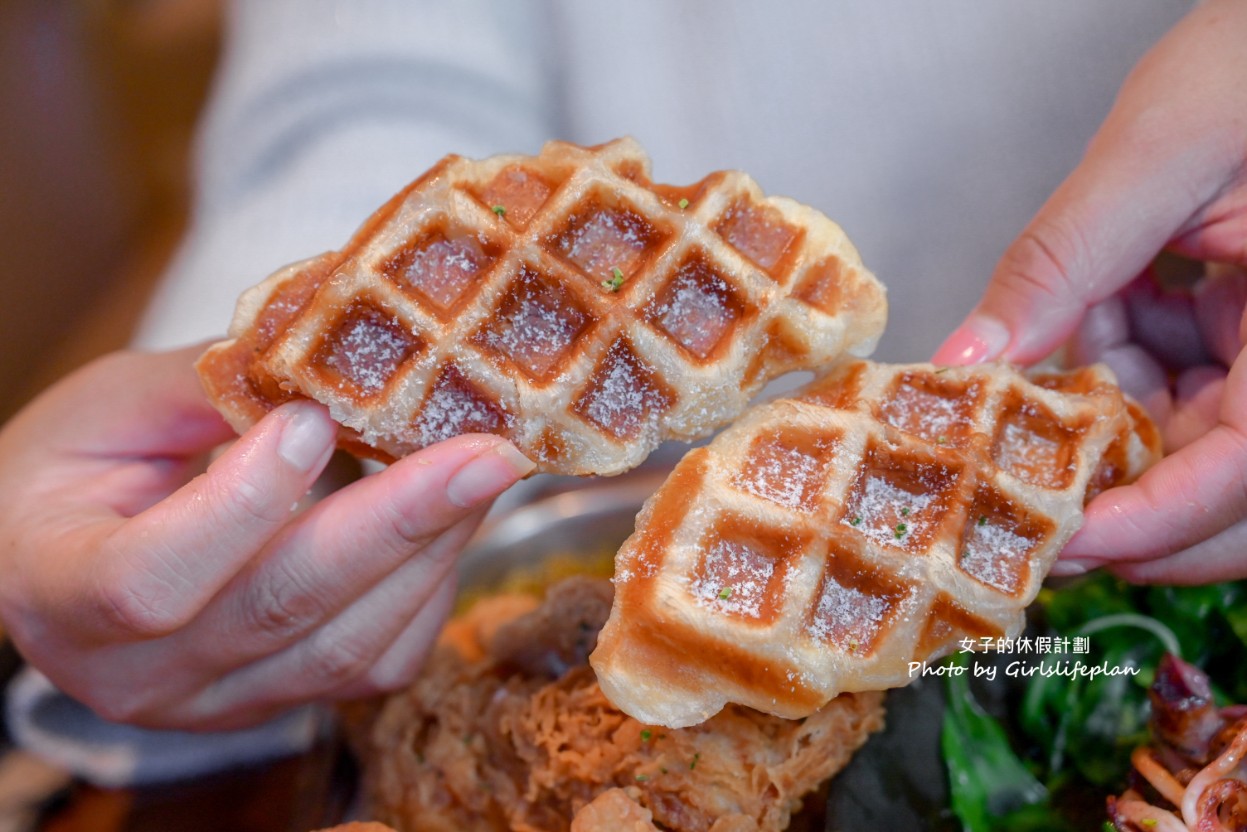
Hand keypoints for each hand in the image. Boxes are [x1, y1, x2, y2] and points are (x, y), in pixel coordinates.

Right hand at [0, 345, 532, 729]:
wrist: (63, 561)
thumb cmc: (76, 472)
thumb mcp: (112, 408)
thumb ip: (208, 385)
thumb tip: (335, 355)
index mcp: (60, 592)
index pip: (150, 580)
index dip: (242, 505)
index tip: (310, 419)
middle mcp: (141, 675)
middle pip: (281, 610)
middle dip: (398, 522)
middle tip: (486, 450)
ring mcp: (220, 701)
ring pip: (346, 647)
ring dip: (431, 550)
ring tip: (485, 469)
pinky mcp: (285, 699)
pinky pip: (376, 665)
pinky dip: (428, 589)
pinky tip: (450, 520)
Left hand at [933, 0, 1246, 584]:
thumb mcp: (1159, 152)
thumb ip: (1062, 263)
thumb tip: (969, 362)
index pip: (1245, 472)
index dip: (1152, 522)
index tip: (1056, 540)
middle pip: (1221, 490)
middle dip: (1119, 508)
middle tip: (1012, 513)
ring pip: (1188, 447)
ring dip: (1099, 437)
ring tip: (1018, 410)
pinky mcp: (1238, 338)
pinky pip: (1175, 393)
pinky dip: (1109, 383)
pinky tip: (1064, 345)